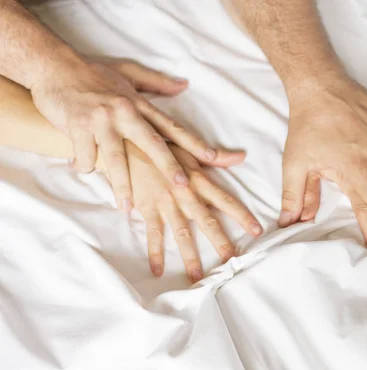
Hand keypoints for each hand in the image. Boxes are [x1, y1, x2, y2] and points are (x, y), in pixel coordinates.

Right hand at [30, 57, 244, 211]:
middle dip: (169, 166)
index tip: (213, 158)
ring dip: (122, 185)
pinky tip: (83, 167)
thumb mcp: (128, 73)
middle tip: (182, 186)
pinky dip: (85, 166)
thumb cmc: (92, 71)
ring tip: (127, 207)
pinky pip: (86, 156)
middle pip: (152, 143)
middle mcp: (125, 111)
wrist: (52, 64)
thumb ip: (157, 83)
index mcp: (140, 104)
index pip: (172, 127)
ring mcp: (102, 119)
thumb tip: (183, 85)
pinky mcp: (78, 125)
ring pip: (116, 158)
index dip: (194, 143)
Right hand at [125, 142, 262, 282]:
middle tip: (233, 263)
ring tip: (198, 277)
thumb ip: (216, 157)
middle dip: (221, 243)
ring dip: (190, 256)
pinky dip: (155, 253)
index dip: (242, 216)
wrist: (126, 144)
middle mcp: (186, 194)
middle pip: (207, 222)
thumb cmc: (162, 147)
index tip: (257, 231)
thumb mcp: (190, 148)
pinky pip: (152, 234)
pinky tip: (158, 271)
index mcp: (199, 180)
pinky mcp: (147, 208)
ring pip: (182, 233)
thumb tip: (241, 156)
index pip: (226, 200)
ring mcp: (166, 203)